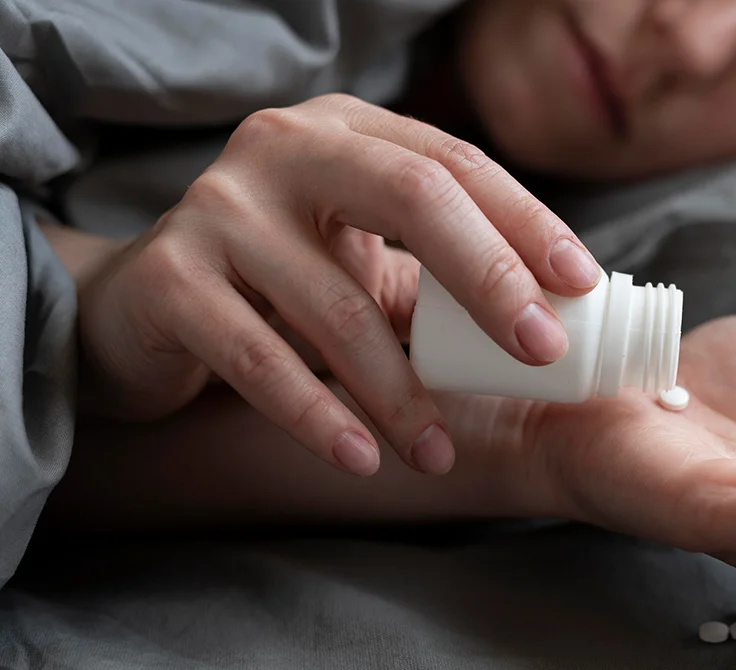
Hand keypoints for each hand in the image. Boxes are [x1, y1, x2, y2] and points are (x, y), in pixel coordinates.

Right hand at [76, 94, 601, 476]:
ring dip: (402, 393)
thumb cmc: (280, 281)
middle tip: (541, 352)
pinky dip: (318, 416)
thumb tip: (558, 323)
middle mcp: (282, 148)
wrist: (139, 305)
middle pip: (411, 196)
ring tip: (436, 453)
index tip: (582, 284)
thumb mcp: (362, 256)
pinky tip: (362, 459)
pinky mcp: (170, 278)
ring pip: (339, 304)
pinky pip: (260, 359)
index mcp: (346, 130)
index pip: (454, 164)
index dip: (526, 221)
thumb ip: (439, 273)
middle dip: (490, 278)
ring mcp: (218, 207)